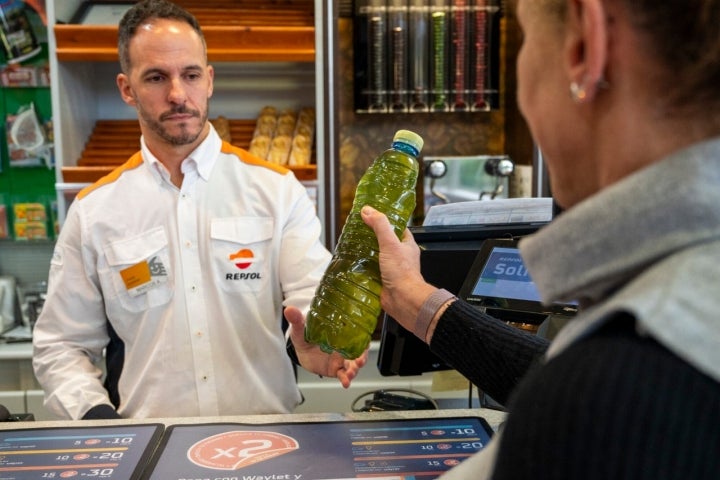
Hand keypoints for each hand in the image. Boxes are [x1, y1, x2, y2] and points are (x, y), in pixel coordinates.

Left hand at [284, 306, 367, 387]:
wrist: (301, 351)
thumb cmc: (306, 336)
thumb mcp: (301, 328)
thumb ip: (297, 320)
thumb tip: (289, 310)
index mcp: (340, 335)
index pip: (356, 336)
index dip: (363, 340)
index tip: (365, 343)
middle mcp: (343, 347)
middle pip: (358, 353)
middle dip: (361, 358)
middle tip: (360, 361)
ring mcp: (340, 360)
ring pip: (352, 366)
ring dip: (354, 370)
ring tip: (351, 373)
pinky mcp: (335, 370)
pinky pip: (343, 375)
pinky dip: (345, 379)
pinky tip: (345, 383)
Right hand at [360, 205, 436, 331]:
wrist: (403, 299)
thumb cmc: (402, 273)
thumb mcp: (390, 243)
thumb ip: (380, 225)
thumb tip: (368, 211)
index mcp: (407, 245)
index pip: (396, 227)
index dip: (385, 220)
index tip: (372, 215)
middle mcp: (400, 256)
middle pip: (384, 242)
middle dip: (371, 237)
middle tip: (358, 230)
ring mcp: (392, 269)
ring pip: (377, 256)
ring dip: (366, 253)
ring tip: (353, 245)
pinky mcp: (383, 280)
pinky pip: (371, 270)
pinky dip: (363, 267)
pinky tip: (354, 264)